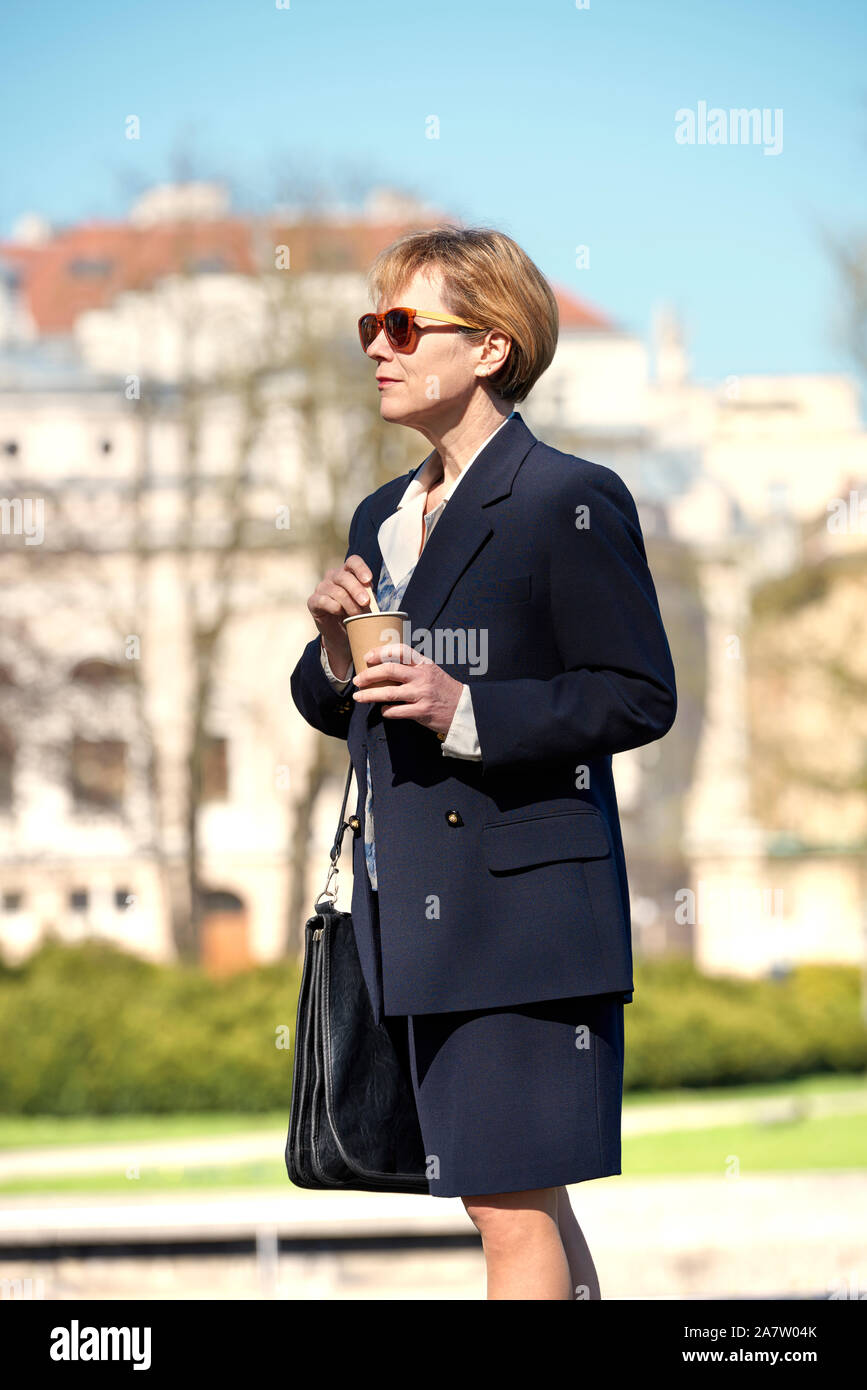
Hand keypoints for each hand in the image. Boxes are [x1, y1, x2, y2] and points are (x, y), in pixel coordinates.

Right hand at [308, 553, 372, 668]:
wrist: (342, 634)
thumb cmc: (356, 615)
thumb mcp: (367, 605)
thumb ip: (371, 598)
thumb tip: (384, 603)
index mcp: (347, 572)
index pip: (353, 561)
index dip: (360, 568)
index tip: (368, 579)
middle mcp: (333, 576)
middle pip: (344, 577)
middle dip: (356, 590)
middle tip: (366, 603)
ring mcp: (321, 587)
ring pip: (335, 590)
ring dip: (348, 603)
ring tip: (356, 615)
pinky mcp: (313, 601)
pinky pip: (322, 600)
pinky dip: (332, 606)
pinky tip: (339, 613)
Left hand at [352, 642, 462, 737]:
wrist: (464, 709)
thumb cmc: (444, 690)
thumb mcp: (431, 672)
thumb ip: (412, 668)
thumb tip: (385, 667)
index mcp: (424, 664)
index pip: (400, 650)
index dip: (381, 651)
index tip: (367, 656)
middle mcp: (422, 677)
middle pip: (390, 670)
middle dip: (369, 674)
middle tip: (358, 680)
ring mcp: (422, 695)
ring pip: (389, 693)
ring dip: (370, 695)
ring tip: (359, 696)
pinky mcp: (421, 712)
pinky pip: (396, 711)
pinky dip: (385, 711)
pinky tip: (383, 710)